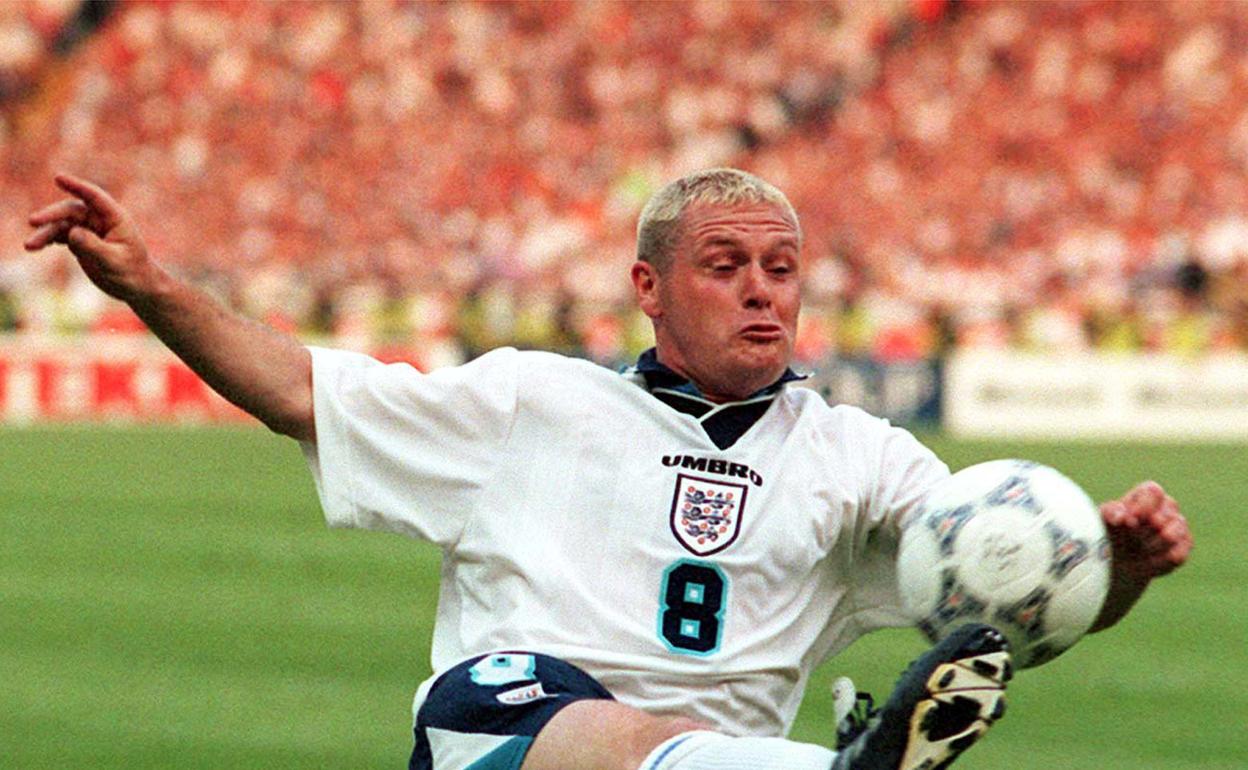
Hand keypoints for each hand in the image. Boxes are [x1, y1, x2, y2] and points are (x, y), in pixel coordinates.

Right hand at [25, 174, 160, 303]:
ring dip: (44, 233)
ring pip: (61, 224)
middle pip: (71, 211)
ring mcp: (87, 229)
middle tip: (33, 221)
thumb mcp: (114, 261)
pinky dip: (47, 240)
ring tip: (29, 246)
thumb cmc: (131, 272)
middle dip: (51, 215)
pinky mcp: (78, 240)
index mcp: (115, 218)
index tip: (58, 178)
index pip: (94, 197)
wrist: (134, 286)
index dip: (77, 186)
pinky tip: (35, 247)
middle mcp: (99, 219)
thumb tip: (72, 232)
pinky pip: (59, 235)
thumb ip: (94, 247)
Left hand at [1099, 481, 1191, 583]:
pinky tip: (1148, 562)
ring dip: (1149, 547)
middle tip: (1130, 539)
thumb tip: (1124, 517)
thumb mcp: (1104, 519)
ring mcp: (1179, 525)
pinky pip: (1177, 555)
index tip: (1131, 520)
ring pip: (1170, 536)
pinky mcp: (1185, 545)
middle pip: (1163, 516)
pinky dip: (1158, 561)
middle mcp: (1167, 506)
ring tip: (1138, 550)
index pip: (1154, 492)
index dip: (1144, 507)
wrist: (1120, 559)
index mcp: (1147, 494)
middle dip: (1143, 532)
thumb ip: (1111, 512)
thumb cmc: (1111, 531)